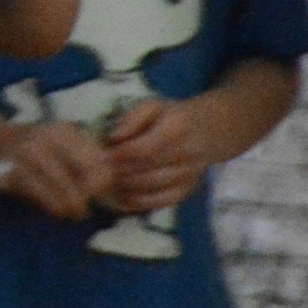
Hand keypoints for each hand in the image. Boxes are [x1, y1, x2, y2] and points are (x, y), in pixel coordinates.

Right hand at [0, 119, 109, 219]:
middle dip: (90, 197)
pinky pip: (44, 196)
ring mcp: (28, 153)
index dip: (105, 182)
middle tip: (84, 207)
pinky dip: (54, 208)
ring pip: (67, 190)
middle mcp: (48, 138)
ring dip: (73, 208)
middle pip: (89, 176)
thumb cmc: (28, 147)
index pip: (100, 160)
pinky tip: (56, 212)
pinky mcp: (12, 171)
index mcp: (64, 131)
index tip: (98, 193)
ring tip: (72, 213)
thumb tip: (107, 187)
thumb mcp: (56, 143)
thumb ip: (81, 159)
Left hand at [100, 97, 213, 215]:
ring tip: (109, 180)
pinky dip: (141, 202)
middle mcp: (187, 152)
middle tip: (100, 170)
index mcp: (177, 127)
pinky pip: (164, 201)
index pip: (146, 147)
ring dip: (127, 186)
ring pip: (154, 186)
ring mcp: (190, 173)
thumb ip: (131, 118)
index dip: (121, 154)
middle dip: (120, 170)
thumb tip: (114, 137)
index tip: (103, 154)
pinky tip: (124, 196)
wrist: (206, 130)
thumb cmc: (169, 116)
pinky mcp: (188, 188)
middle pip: (148, 168)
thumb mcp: (151, 106)